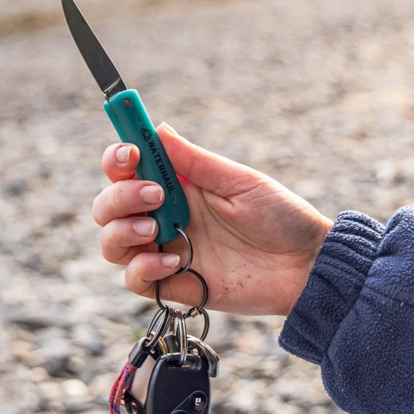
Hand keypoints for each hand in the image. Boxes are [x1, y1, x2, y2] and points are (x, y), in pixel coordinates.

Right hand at [92, 123, 332, 315]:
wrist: (305, 266)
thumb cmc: (280, 217)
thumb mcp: (239, 182)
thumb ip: (196, 161)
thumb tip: (157, 128)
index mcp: (177, 187)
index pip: (127, 170)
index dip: (117, 159)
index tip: (129, 153)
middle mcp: (163, 217)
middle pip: (108, 206)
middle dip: (119, 197)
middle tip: (154, 196)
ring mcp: (166, 251)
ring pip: (112, 243)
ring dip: (122, 232)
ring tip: (156, 231)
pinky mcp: (173, 285)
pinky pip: (134, 279)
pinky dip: (143, 268)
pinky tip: (174, 262)